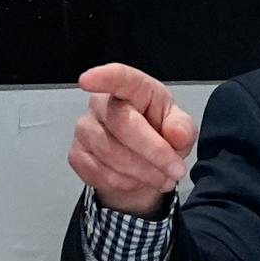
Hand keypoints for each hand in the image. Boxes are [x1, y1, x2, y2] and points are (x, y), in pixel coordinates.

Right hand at [69, 63, 197, 214]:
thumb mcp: (181, 130)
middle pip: (122, 124)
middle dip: (154, 152)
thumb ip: (182, 129)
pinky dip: (124, 182)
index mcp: (134, 89)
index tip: (87, 80)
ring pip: (111, 153)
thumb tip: (177, 134)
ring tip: (162, 178)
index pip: (119, 78)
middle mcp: (102, 103)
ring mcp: (85, 128)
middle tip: (176, 171)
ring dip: (143, 172)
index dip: (104, 77)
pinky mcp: (77, 153)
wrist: (143, 166)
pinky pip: (99, 172)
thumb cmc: (160, 136)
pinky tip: (136, 179)